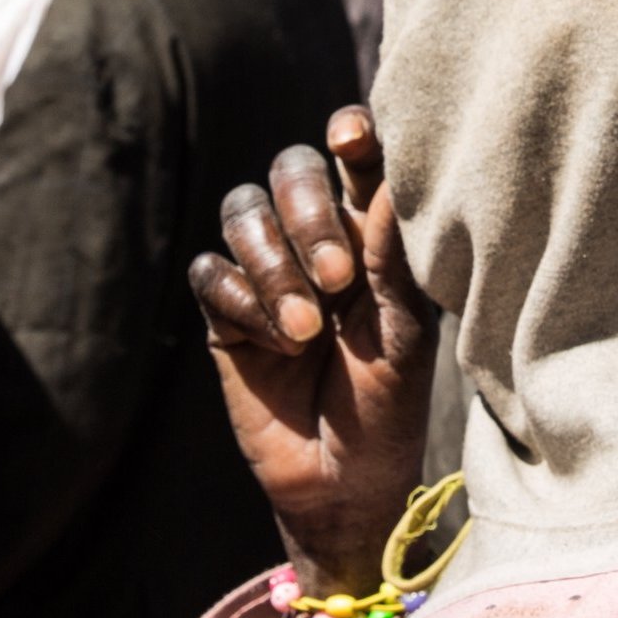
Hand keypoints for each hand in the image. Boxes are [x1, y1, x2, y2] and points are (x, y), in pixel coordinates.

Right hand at [188, 106, 436, 596]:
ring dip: (273, 265)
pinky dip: (243, 301)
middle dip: (308, 214)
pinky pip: (212, 273)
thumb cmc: (392, 405)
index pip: (356, 158)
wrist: (345, 483)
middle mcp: (316, 237)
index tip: (350, 137)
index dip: (350, 133)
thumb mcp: (405, 334)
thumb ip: (393, 257)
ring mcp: (266, 272)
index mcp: (372, 231)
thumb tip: (387, 180)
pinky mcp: (225, 312)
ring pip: (243, 211)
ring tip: (307, 329)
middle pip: (290, 170)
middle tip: (336, 279)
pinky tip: (278, 344)